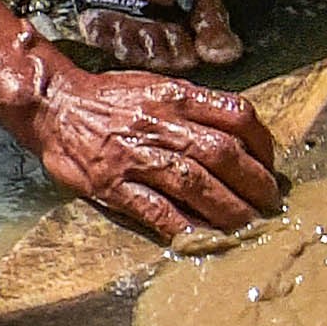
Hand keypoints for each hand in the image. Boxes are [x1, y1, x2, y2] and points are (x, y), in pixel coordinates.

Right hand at [13, 45, 280, 246]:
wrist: (55, 106)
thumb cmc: (112, 98)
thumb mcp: (159, 86)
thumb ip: (198, 106)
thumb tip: (240, 132)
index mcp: (177, 97)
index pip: (237, 115)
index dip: (263, 143)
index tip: (271, 164)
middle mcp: (162, 125)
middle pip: (222, 154)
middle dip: (254, 182)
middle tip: (270, 202)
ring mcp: (137, 157)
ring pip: (195, 184)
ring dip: (227, 208)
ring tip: (248, 224)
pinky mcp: (113, 185)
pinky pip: (154, 210)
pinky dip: (183, 226)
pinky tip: (203, 239)